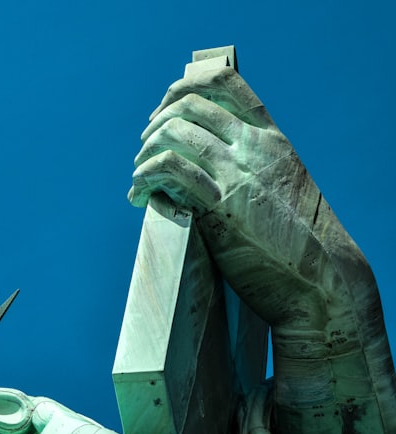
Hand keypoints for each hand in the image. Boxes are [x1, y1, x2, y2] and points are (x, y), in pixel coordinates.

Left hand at [129, 65, 395, 433]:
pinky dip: (148, 175)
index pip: (226, 87)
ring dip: (146, 151)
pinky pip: (169, 168)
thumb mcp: (278, 221)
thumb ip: (246, 197)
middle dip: (156, 122)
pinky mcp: (225, 204)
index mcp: (274, 148)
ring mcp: (242, 173)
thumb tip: (205, 197)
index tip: (165, 104)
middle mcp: (260, 150)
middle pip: (189, 103)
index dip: (188, 87)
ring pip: (172, 132)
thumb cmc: (301, 276)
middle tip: (144, 154)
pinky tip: (141, 197)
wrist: (333, 305)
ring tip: (140, 181)